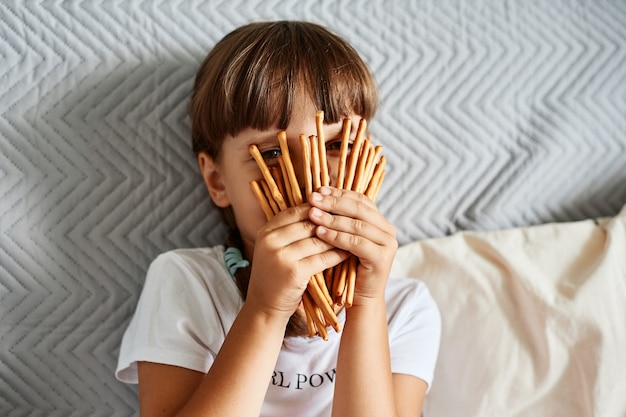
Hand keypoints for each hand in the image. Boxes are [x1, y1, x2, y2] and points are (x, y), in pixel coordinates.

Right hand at [247, 204, 348, 319]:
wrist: (264, 307)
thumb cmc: (275, 276)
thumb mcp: (276, 249)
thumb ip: (291, 231)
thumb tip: (320, 209)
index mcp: (266, 231)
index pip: (297, 211)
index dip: (319, 209)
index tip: (338, 209)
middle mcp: (271, 240)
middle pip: (309, 223)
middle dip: (331, 222)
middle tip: (351, 220)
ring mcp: (281, 256)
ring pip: (318, 240)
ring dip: (338, 237)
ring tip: (354, 235)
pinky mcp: (293, 272)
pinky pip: (322, 258)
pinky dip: (337, 255)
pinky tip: (348, 253)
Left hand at [307, 186, 397, 304]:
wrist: (359, 298)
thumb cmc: (346, 267)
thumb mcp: (343, 238)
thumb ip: (338, 219)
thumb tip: (316, 195)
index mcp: (380, 221)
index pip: (359, 199)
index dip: (339, 193)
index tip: (318, 190)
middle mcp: (388, 230)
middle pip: (359, 209)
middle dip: (333, 202)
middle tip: (313, 198)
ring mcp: (388, 244)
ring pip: (356, 225)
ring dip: (332, 218)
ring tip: (312, 214)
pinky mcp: (382, 258)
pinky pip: (356, 242)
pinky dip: (336, 236)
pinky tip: (319, 233)